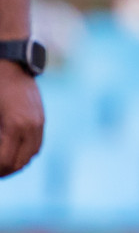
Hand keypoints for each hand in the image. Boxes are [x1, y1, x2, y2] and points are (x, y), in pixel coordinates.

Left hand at [0, 62, 42, 176]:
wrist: (9, 62)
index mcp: (16, 124)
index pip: (6, 162)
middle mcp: (32, 125)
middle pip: (20, 162)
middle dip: (4, 170)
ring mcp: (39, 121)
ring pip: (30, 155)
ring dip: (15, 163)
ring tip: (1, 163)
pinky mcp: (40, 117)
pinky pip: (35, 143)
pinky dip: (23, 152)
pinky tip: (8, 150)